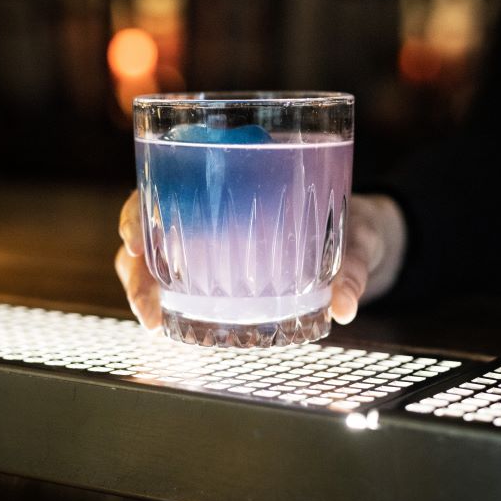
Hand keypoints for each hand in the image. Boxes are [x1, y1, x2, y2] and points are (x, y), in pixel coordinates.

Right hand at [115, 191, 406, 330]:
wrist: (366, 236)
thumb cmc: (355, 221)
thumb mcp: (358, 235)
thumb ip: (353, 266)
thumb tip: (344, 306)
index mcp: (235, 174)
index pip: (165, 182)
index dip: (138, 210)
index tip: (134, 239)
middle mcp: (213, 206)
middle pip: (148, 226)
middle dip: (134, 264)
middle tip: (145, 301)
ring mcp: (212, 240)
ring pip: (156, 259)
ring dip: (145, 289)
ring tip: (154, 322)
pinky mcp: (222, 270)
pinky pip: (182, 284)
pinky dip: (168, 303)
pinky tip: (168, 325)